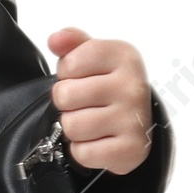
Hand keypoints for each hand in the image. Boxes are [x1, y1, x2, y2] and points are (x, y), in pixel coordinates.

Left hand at [45, 29, 154, 174]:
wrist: (138, 123)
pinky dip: (84, 151)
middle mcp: (133, 85)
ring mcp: (134, 118)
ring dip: (74, 128)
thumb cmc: (109, 86)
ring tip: (92, 123)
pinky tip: (99, 141)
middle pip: (64, 96)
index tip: (83, 79)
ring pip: (72, 126)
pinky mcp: (131, 149)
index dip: (66, 74)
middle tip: (85, 104)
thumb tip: (55, 40)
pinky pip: (83, 153)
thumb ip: (72, 43)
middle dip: (67, 104)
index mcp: (124, 55)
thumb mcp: (93, 57)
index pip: (68, 63)